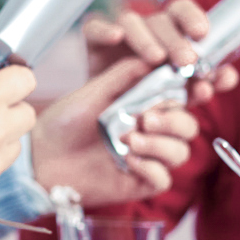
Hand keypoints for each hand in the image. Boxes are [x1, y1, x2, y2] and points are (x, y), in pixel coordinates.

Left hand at [30, 56, 197, 206]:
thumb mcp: (95, 90)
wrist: (41, 155)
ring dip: (159, 144)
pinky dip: (149, 167)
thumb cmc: (65, 121)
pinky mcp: (140, 182)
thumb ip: (125, 74)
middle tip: (146, 118)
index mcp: (145, 105)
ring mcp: (148, 157)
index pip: (182, 97)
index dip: (195, 91)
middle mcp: (151, 131)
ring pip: (181, 151)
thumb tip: (156, 57)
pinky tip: (126, 160)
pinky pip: (163, 178)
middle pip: (188, 125)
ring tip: (128, 139)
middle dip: (173, 120)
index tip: (198, 85)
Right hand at [81, 0, 239, 105]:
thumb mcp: (179, 93)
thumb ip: (203, 83)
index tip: (202, 33)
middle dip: (175, 39)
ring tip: (156, 60)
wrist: (109, 114)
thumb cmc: (149, 96)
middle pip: (160, 20)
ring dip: (146, 38)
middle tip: (186, 61)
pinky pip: (94, 26)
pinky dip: (104, 29)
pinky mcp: (93, 40)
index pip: (182, 11)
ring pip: (131, 21)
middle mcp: (146, 28)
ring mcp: (119, 32)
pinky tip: (115, 37)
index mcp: (169, 33)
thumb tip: (229, 77)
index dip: (192, 17)